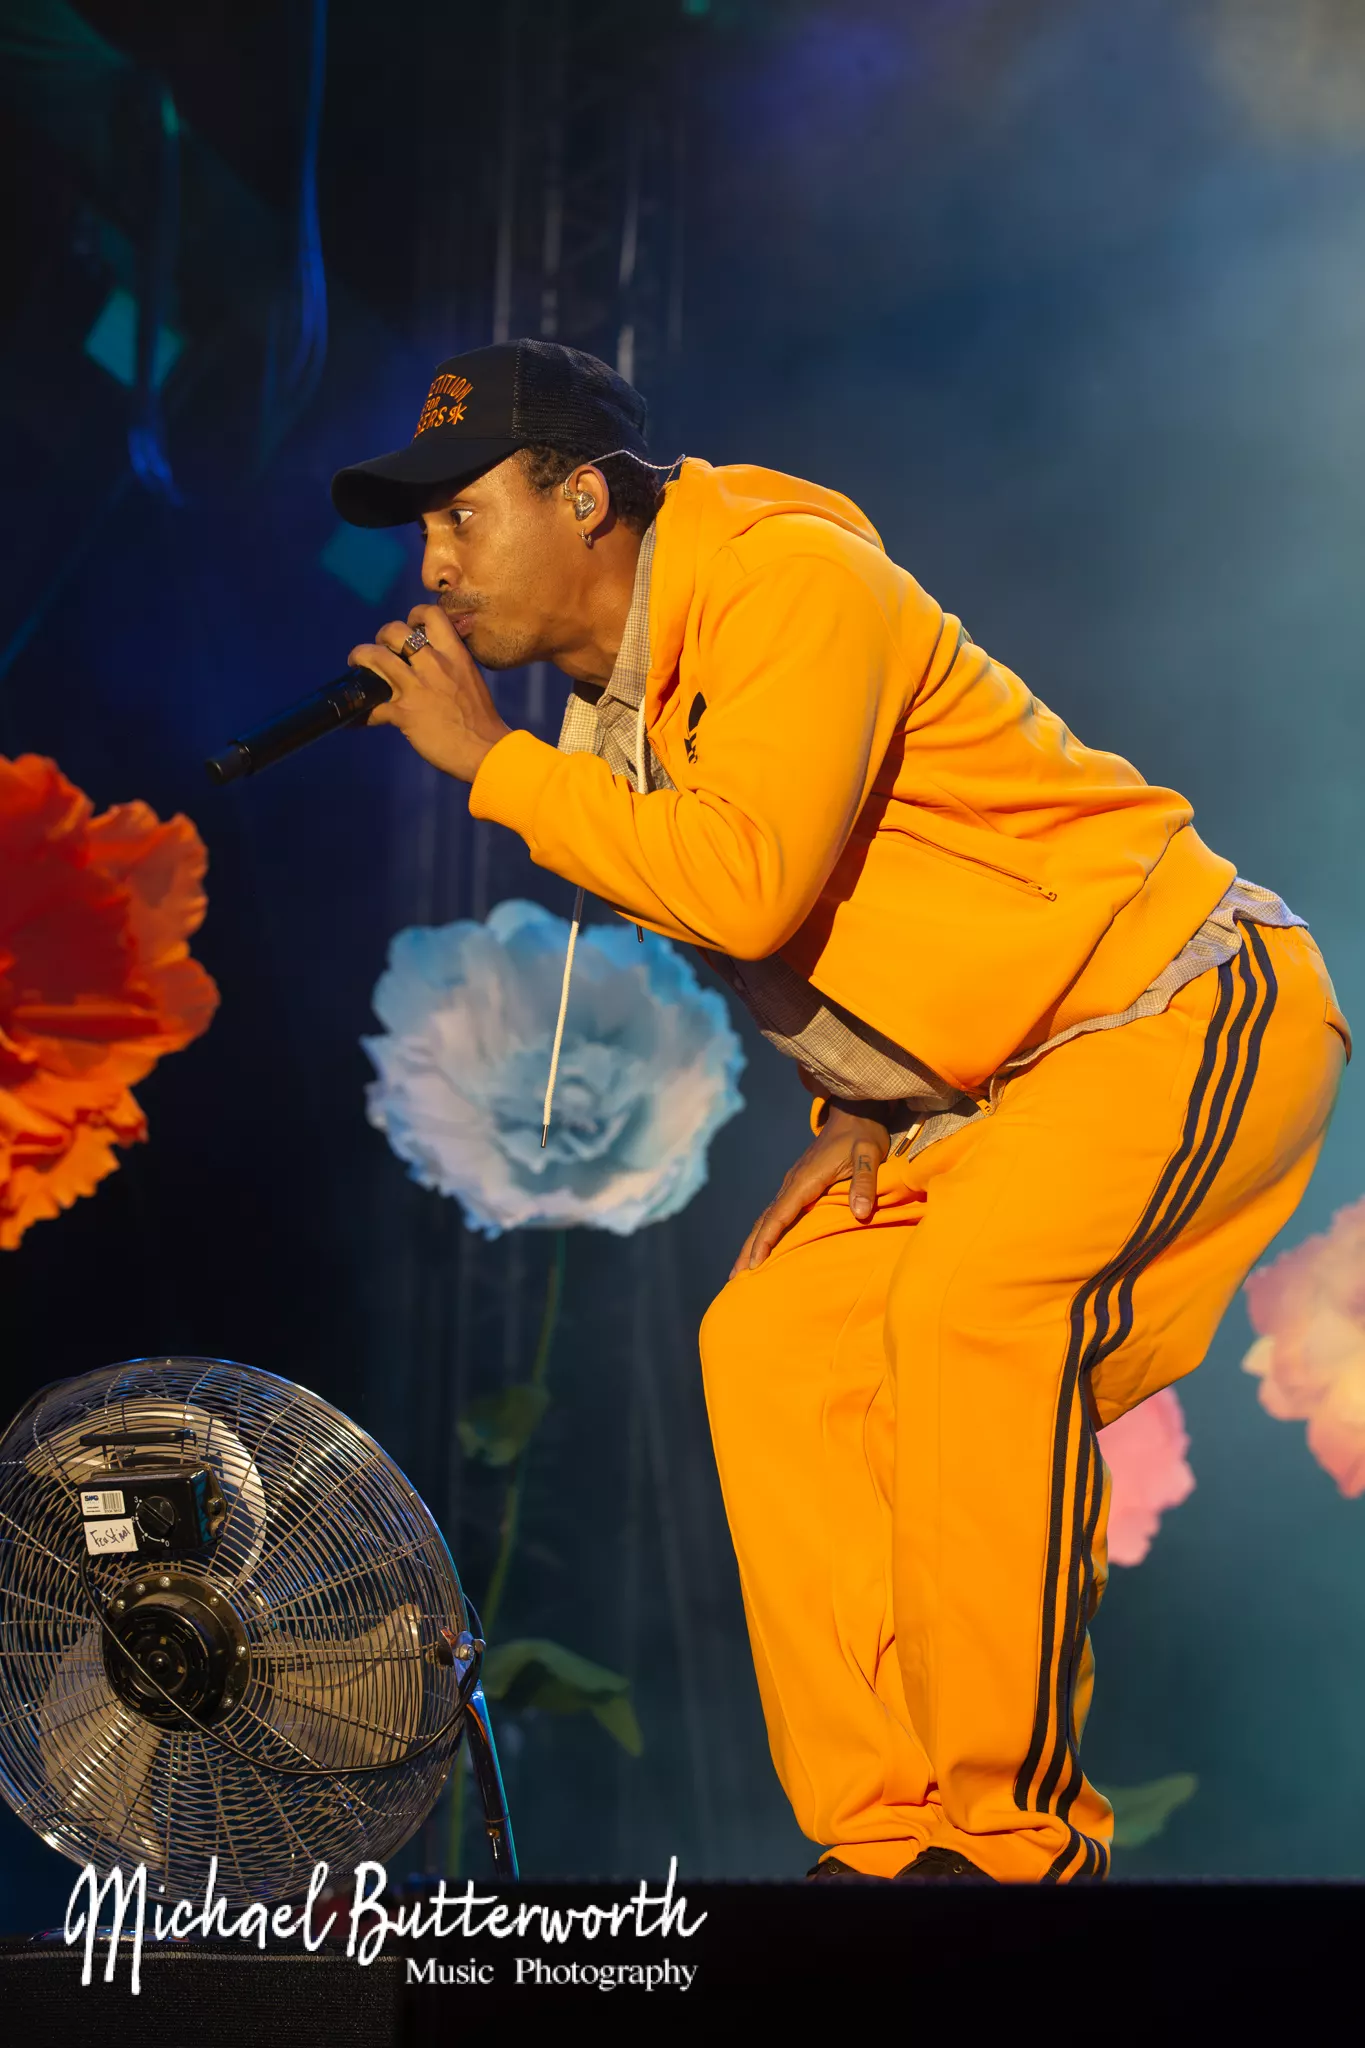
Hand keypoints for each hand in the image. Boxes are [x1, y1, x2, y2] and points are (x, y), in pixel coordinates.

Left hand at [348, 604, 511, 782]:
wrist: (486, 750)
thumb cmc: (481, 720)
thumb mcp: (470, 679)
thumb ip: (451, 666)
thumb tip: (433, 664)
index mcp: (454, 654)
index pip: (431, 614)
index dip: (414, 616)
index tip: (410, 628)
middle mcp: (433, 664)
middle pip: (394, 631)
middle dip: (381, 636)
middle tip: (381, 649)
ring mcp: (416, 687)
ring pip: (375, 657)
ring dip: (360, 658)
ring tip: (356, 665)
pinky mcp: (403, 713)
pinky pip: (372, 708)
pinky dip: (362, 714)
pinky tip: (359, 718)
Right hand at [731, 1106, 889, 1277]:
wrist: (853, 1113)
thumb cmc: (862, 1135)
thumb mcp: (868, 1154)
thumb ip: (864, 1182)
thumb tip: (860, 1213)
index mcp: (805, 1179)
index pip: (780, 1214)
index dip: (767, 1240)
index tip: (754, 1263)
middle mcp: (792, 1183)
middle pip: (765, 1220)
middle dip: (749, 1248)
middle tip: (735, 1278)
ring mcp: (793, 1184)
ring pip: (766, 1217)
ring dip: (752, 1243)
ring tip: (740, 1270)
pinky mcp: (798, 1186)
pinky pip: (776, 1213)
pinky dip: (764, 1232)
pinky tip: (762, 1246)